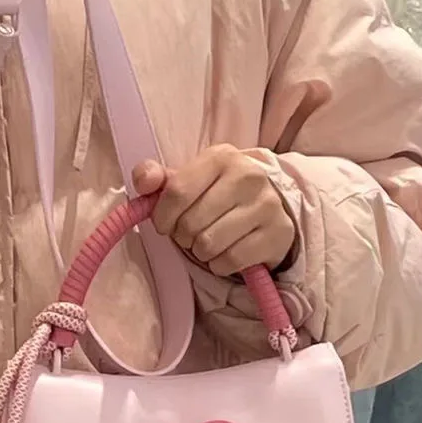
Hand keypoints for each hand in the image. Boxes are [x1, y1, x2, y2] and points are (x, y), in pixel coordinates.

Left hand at [133, 145, 296, 274]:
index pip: (177, 192)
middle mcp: (248, 176)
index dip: (162, 216)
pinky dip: (219, 264)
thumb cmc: (216, 195)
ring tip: (207, 243)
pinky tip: (225, 253)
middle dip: (182, 236)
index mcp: (221, 157)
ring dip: (200, 252)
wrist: (266, 209)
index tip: (164, 224)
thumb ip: (157, 178)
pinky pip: (230, 261)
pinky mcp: (278, 234)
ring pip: (209, 245)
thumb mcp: (188, 180)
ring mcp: (267, 205)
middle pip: (191, 223)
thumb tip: (144, 182)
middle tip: (190, 234)